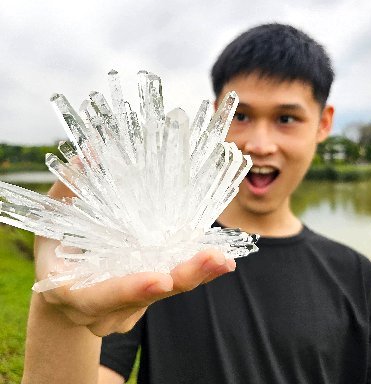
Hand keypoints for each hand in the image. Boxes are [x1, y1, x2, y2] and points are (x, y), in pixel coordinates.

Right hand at [35, 181, 235, 336]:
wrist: (64, 283)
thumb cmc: (57, 245)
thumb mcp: (56, 215)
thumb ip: (74, 185)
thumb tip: (94, 148)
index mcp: (69, 290)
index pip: (97, 297)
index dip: (128, 289)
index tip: (161, 279)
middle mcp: (100, 310)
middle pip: (144, 299)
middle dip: (182, 278)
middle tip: (215, 259)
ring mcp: (124, 312)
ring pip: (165, 295)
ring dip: (197, 275)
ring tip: (224, 258)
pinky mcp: (143, 306)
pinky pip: (171, 289)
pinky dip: (197, 274)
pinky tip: (221, 261)